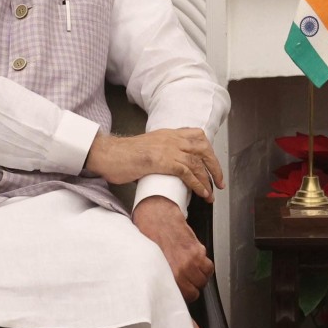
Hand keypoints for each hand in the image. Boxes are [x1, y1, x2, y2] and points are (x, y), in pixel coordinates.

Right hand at [85, 127, 224, 197]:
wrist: (107, 154)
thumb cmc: (123, 155)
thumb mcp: (148, 148)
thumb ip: (162, 154)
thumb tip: (173, 170)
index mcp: (168, 134)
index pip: (197, 136)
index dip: (208, 151)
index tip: (213, 164)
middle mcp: (171, 138)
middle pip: (203, 148)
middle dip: (215, 166)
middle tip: (219, 182)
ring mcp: (167, 148)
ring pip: (197, 162)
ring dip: (208, 179)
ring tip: (211, 194)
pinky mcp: (162, 161)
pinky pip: (187, 172)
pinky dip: (197, 184)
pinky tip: (202, 193)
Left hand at [134, 195, 214, 311]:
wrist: (155, 217)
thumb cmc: (148, 239)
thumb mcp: (149, 267)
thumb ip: (161, 284)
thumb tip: (167, 298)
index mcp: (163, 280)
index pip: (182, 309)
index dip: (193, 326)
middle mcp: (177, 274)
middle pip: (194, 293)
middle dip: (190, 286)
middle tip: (181, 277)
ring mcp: (189, 264)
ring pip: (203, 280)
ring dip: (197, 275)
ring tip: (186, 265)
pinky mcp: (197, 252)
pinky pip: (208, 267)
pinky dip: (203, 264)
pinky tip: (192, 256)